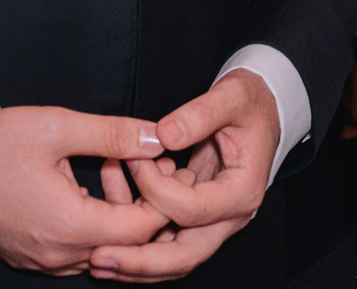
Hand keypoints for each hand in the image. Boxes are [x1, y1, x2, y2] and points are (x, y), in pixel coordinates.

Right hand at [0, 106, 167, 273]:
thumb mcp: (56, 128)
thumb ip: (112, 133)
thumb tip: (157, 137)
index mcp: (70, 226)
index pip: (142, 229)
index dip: (163, 199)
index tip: (167, 168)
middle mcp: (57, 255)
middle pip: (125, 245)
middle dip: (145, 206)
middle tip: (150, 165)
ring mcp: (40, 261)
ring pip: (101, 251)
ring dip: (117, 218)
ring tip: (118, 170)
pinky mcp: (28, 258)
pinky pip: (75, 253)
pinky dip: (92, 227)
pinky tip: (88, 190)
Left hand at [93, 70, 281, 280]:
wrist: (260, 110)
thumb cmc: (248, 103)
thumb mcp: (231, 96)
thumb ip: (201, 113)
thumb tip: (164, 134)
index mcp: (242, 191)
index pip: (193, 209)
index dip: (157, 190)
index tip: (133, 161)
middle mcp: (230, 216)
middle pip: (185, 255)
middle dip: (140, 260)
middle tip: (99, 257)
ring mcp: (213, 221)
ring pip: (173, 257)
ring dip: (134, 261)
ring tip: (97, 259)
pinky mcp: (196, 218)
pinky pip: (166, 239)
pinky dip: (137, 238)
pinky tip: (109, 223)